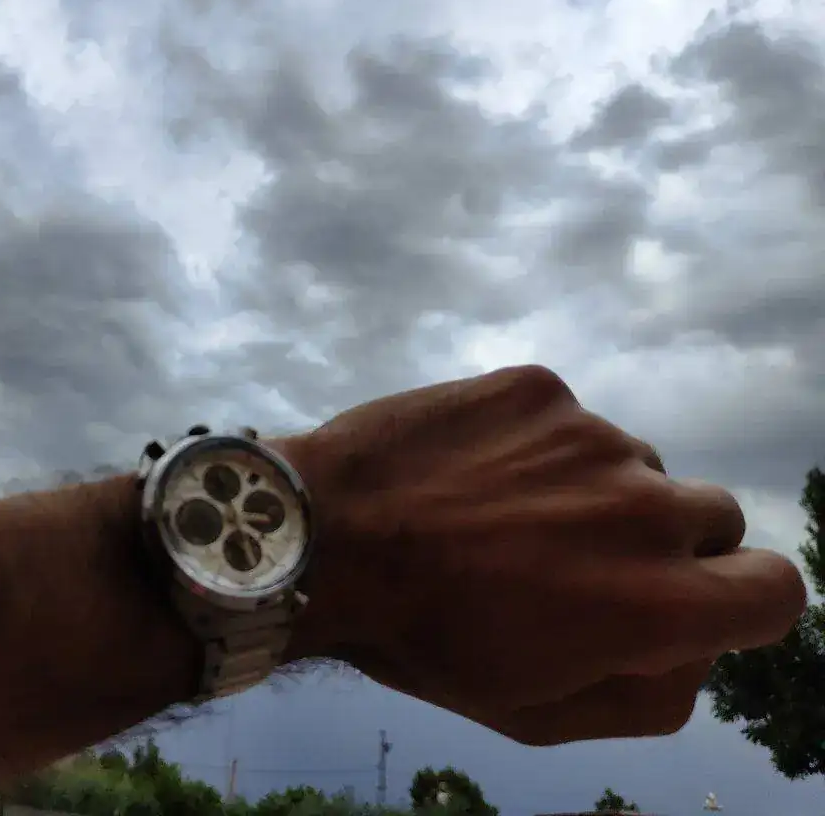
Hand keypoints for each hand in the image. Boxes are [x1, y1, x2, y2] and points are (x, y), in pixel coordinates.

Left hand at [288, 365, 806, 744]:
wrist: (322, 538)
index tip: (693, 598)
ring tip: (502, 514)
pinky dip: (537, 445)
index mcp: (659, 602)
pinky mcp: (538, 387)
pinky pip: (568, 420)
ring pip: (635, 463)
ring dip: (595, 489)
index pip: (778, 588)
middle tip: (576, 559)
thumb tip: (696, 648)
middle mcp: (646, 507)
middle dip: (665, 543)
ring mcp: (591, 436)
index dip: (740, 598)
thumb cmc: (425, 642)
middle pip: (712, 517)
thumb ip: (649, 693)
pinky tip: (472, 471)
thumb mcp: (538, 714)